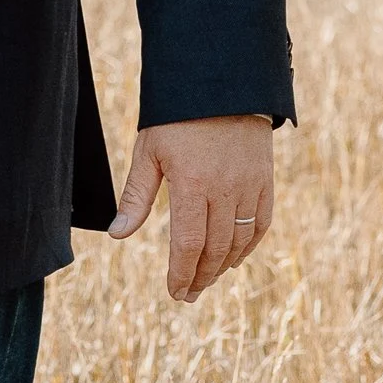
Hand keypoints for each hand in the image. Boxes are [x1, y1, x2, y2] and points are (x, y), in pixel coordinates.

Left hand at [108, 114, 274, 303]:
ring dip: (222, 267)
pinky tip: (233, 260)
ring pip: (240, 240)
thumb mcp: (148, 153)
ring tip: (205, 281)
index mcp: (193, 185)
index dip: (181, 273)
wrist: (223, 87)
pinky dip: (248, 246)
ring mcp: (250, 186)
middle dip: (200, 277)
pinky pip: (261, 223)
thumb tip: (117, 237)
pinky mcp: (266, 181)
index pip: (188, 243)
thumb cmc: (177, 120)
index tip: (174, 292)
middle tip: (187, 295)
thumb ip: (135, 197)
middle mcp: (226, 190)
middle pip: (215, 249)